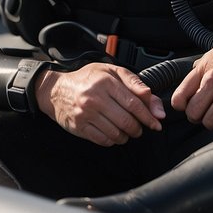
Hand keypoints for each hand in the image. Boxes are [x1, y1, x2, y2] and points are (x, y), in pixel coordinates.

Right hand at [33, 63, 164, 146]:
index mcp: (106, 82)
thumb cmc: (88, 79)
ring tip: (126, 131)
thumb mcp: (112, 72)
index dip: (148, 116)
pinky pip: (103, 140)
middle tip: (139, 128)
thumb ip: (136, 85)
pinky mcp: (78, 127)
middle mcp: (95, 98)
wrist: (56, 90)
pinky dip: (113, 140)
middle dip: (138, 128)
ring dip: (126, 136)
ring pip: (116, 133)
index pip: (134, 104)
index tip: (156, 123)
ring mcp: (85, 114)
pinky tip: (113, 134)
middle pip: (126, 121)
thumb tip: (156, 107)